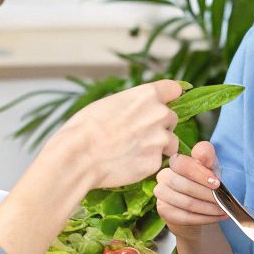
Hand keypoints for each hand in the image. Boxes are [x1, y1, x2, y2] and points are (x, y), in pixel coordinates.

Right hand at [40, 80, 182, 195]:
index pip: (174, 89)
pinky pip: (157, 162)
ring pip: (170, 142)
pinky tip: (128, 164)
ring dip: (158, 146)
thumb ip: (130, 105)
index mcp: (147, 95)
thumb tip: (133, 111)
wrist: (79, 156)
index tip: (164, 104)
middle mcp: (159, 114)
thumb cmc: (85, 128)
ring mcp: (160, 139)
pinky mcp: (155, 162)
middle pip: (171, 118)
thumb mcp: (108, 103)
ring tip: (135, 151)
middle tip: (140, 135)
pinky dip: (147, 164)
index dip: (168, 97)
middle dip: (160, 126)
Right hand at [155, 141, 228, 233]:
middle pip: (185, 186)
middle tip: (223, 200)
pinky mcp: (164, 211)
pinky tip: (216, 217)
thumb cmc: (204, 181)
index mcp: (175, 161)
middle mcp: (164, 176)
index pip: (183, 165)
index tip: (217, 184)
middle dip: (208, 194)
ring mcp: (161, 194)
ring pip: (186, 203)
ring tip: (223, 210)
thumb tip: (201, 153)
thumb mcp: (210, 166)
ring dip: (209, 208)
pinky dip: (205, 218)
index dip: (200, 174)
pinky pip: (185, 217)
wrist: (197, 205)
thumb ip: (206, 155)